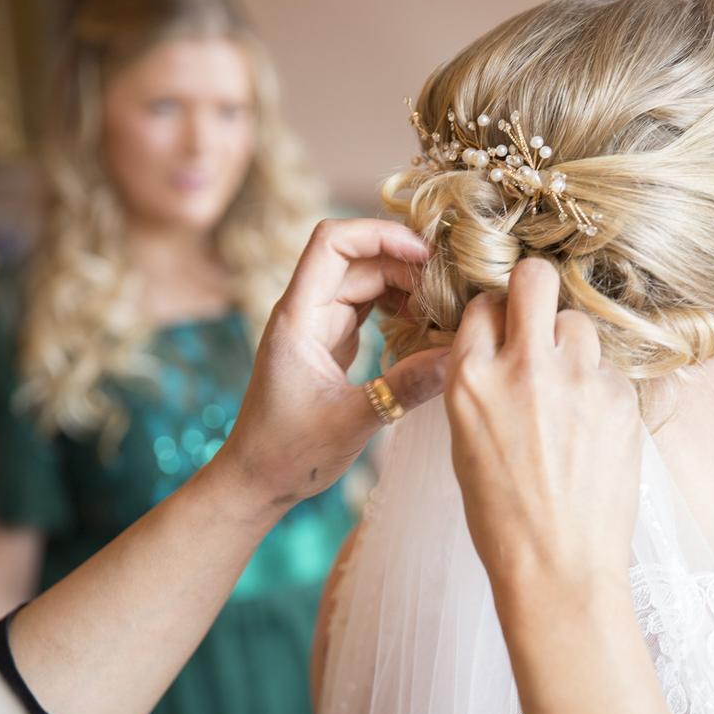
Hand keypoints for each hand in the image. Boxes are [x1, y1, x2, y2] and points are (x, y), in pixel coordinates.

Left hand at [217, 219, 448, 510]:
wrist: (256, 479)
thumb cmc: (289, 454)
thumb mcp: (352, 422)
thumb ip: (404, 388)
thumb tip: (457, 358)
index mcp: (298, 318)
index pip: (332, 243)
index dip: (379, 234)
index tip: (424, 253)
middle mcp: (305, 311)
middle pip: (357, 258)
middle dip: (404, 261)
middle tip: (450, 285)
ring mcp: (317, 325)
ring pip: (365, 280)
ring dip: (404, 283)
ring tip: (444, 303)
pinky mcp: (330, 343)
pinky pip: (367, 306)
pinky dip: (397, 306)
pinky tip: (425, 322)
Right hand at [444, 258, 643, 612]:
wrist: (557, 567)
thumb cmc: (502, 516)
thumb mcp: (466, 441)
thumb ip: (483, 383)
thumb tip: (503, 347)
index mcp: (471, 379)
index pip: (483, 304)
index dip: (496, 315)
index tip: (504, 332)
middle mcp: (522, 367)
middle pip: (535, 278)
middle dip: (536, 289)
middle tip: (541, 317)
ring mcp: (576, 380)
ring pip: (578, 322)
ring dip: (573, 346)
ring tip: (570, 392)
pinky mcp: (620, 398)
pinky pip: (610, 370)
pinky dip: (602, 391)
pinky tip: (593, 432)